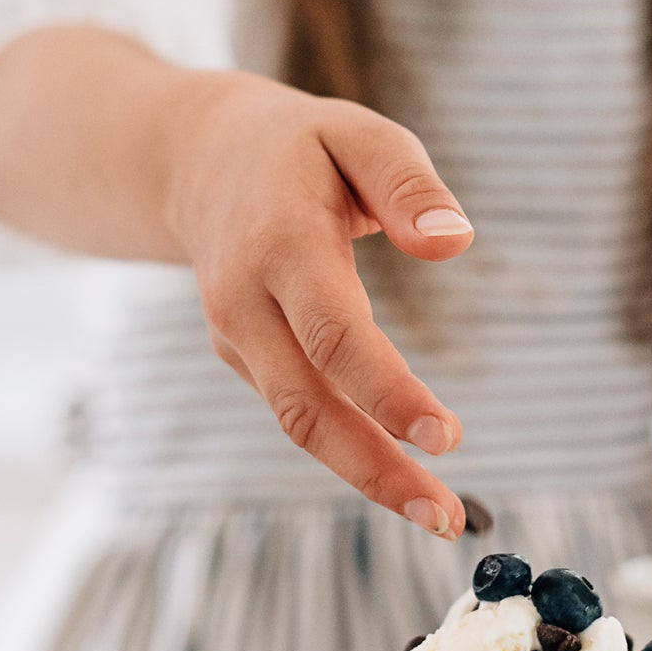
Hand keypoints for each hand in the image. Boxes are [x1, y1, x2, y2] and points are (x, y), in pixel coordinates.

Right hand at [167, 72, 473, 535]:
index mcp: (279, 243)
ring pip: (299, 422)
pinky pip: (299, 409)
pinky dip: (351, 448)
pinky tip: (403, 474)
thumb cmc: (300, 148)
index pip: (333, 333)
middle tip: (448, 516)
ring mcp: (236, 336)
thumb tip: (456, 241)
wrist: (196, 159)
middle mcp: (246, 300)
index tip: (446, 436)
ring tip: (440, 515)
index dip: (386, 391)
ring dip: (367, 476)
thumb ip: (408, 184)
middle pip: (307, 404)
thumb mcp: (358, 134)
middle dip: (377, 468)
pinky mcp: (244, 356)